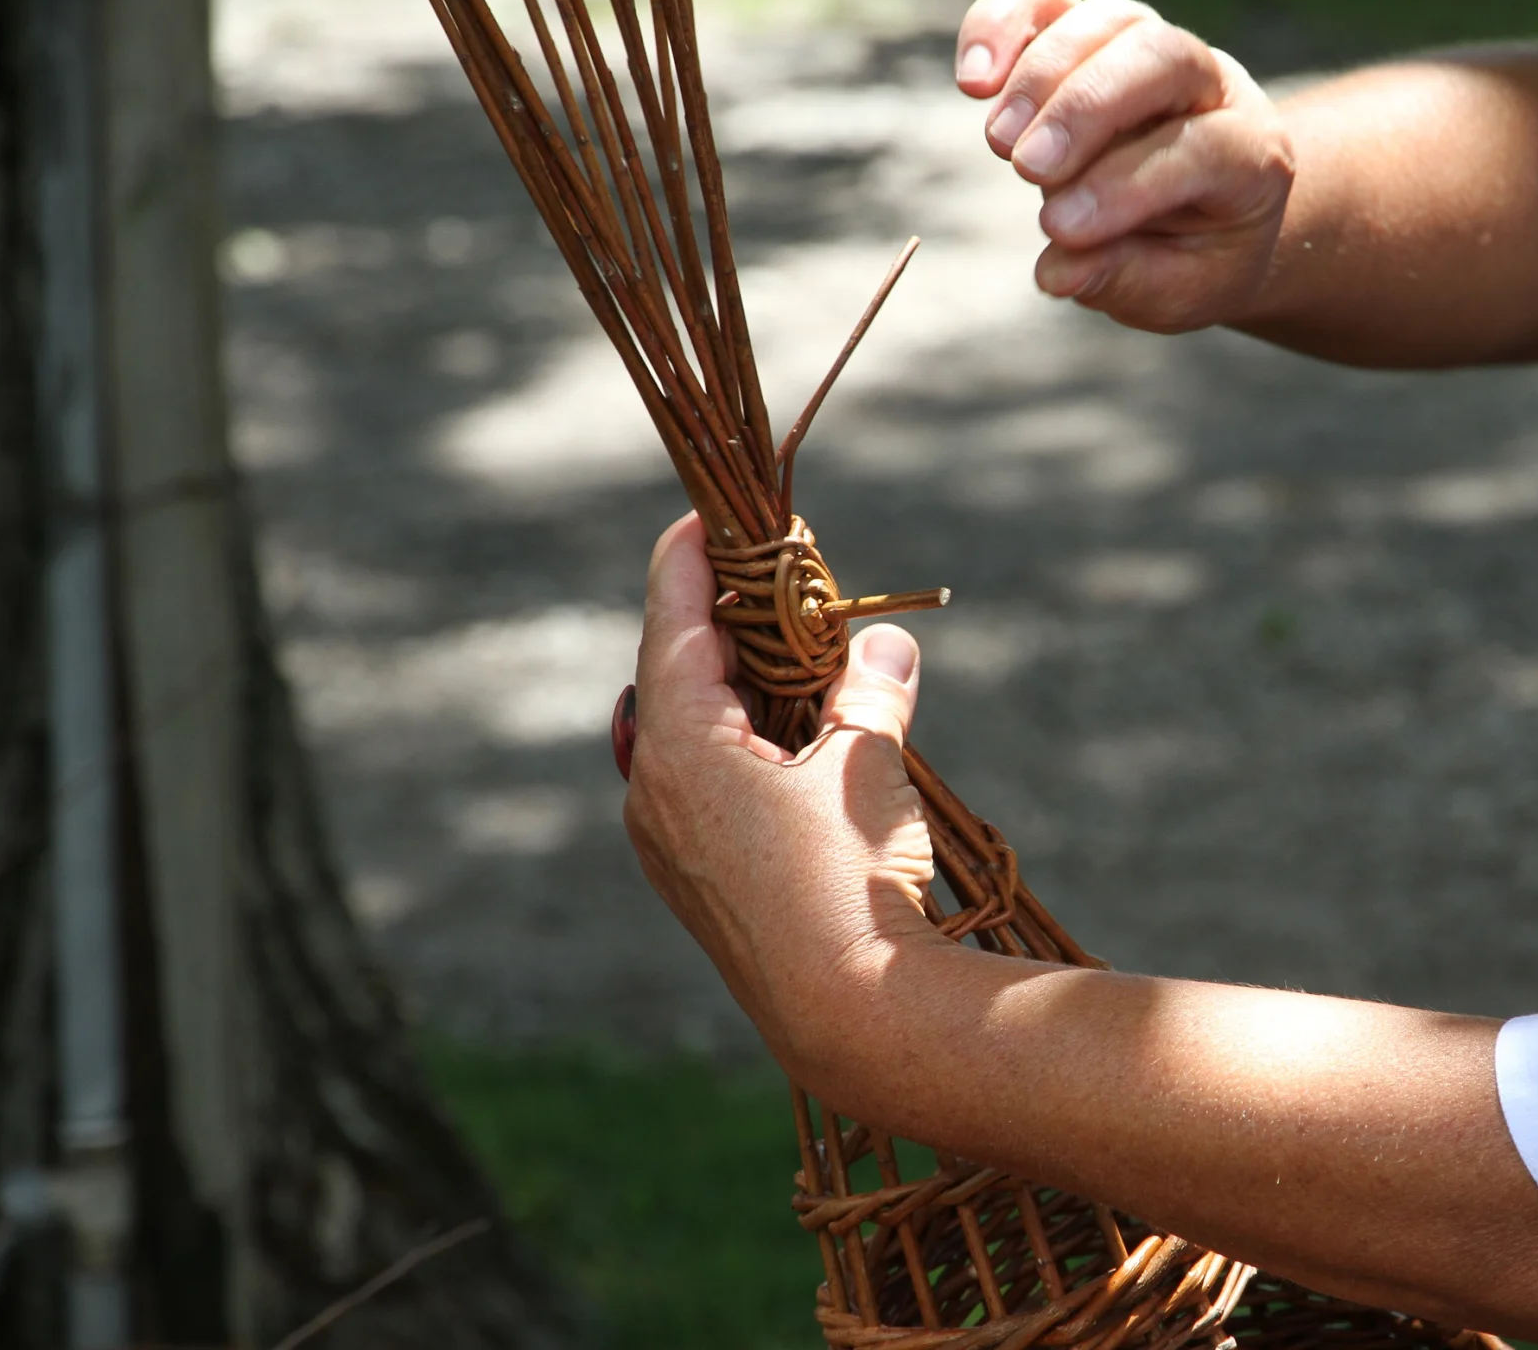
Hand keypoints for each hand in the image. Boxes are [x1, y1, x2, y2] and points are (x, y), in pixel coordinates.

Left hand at [620, 514, 943, 1071]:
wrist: (846, 1017)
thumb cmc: (849, 879)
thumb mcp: (868, 766)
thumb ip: (871, 692)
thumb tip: (885, 643)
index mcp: (679, 746)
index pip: (671, 625)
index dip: (688, 564)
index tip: (701, 521)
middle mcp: (652, 793)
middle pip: (670, 681)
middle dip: (716, 630)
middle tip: (765, 589)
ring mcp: (668, 848)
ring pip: (684, 742)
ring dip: (729, 697)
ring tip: (786, 666)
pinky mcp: (697, 889)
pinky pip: (700, 793)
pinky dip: (735, 753)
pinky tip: (788, 754)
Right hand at [955, 0, 1295, 333]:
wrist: (1205, 214)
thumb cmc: (1191, 258)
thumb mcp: (1177, 292)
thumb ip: (1125, 281)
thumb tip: (1057, 273)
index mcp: (1250, 155)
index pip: (1197, 149)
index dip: (1126, 185)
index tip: (1059, 229)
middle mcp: (1209, 85)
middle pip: (1159, 56)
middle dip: (1084, 108)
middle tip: (1024, 169)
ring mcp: (1149, 47)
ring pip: (1106, 20)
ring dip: (1040, 74)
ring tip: (998, 143)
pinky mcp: (1090, 34)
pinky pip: (1046, 0)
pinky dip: (1003, 25)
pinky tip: (974, 79)